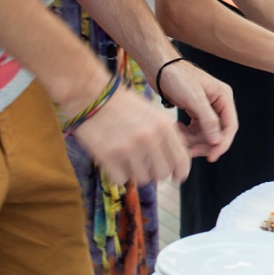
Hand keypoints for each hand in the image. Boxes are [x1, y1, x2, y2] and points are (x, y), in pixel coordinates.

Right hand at [70, 86, 193, 186]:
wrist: (91, 95)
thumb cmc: (123, 104)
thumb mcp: (153, 112)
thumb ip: (167, 134)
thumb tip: (179, 160)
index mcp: (164, 125)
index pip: (182, 160)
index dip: (181, 172)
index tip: (177, 177)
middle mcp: (150, 138)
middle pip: (163, 174)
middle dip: (156, 173)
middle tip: (147, 166)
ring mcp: (129, 148)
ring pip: (142, 179)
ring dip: (136, 172)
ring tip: (128, 159)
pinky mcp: (109, 157)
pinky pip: (121, 179)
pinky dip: (118, 174)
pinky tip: (114, 161)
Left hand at [157, 58, 237, 162]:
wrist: (159, 67)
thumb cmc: (178, 77)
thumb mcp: (194, 98)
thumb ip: (208, 120)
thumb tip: (217, 141)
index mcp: (224, 97)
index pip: (230, 127)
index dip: (222, 144)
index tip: (211, 157)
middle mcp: (218, 103)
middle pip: (217, 132)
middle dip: (204, 143)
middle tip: (189, 151)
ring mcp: (206, 108)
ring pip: (205, 133)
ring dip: (193, 139)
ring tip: (178, 135)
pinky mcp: (194, 110)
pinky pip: (195, 129)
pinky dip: (187, 133)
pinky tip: (177, 128)